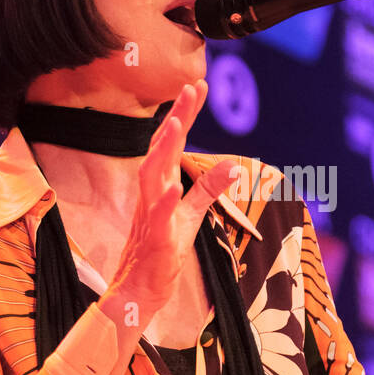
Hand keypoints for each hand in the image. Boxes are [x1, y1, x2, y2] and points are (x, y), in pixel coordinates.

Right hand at [106, 80, 236, 318]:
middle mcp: (152, 193)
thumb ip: (209, 189)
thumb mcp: (192, 215)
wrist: (139, 290)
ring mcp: (150, 214)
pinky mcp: (154, 238)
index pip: (173, 143)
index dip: (185, 114)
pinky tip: (173, 188)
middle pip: (161, 148)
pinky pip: (157, 217)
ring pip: (151, 175)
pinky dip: (164, 201)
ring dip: (163, 149)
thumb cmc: (162, 250)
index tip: (197, 85)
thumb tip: (234, 164)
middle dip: (175, 118)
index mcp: (161, 185)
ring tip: (175, 122)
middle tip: (190, 88)